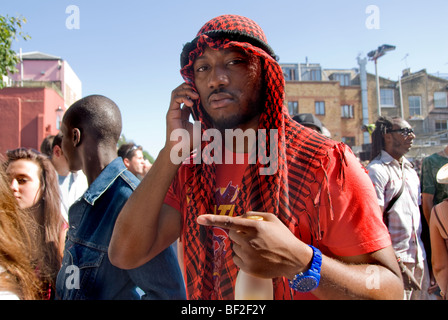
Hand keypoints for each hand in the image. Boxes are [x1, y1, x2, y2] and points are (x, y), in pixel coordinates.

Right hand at [165, 83, 199, 156]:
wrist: (180, 151)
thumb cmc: (190, 142)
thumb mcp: (202, 129)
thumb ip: (205, 121)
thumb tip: (216, 116)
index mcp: (183, 113)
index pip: (186, 96)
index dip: (193, 91)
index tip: (202, 92)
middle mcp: (177, 110)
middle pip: (180, 91)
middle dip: (188, 87)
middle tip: (198, 90)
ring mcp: (173, 111)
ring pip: (176, 92)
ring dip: (186, 90)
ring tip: (195, 95)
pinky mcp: (171, 114)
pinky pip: (175, 99)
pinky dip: (183, 97)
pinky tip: (191, 103)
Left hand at [197, 212, 312, 278]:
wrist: (294, 259)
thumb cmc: (283, 236)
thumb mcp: (272, 219)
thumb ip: (253, 215)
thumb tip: (239, 216)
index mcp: (255, 227)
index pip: (229, 222)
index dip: (213, 220)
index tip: (199, 218)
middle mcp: (249, 242)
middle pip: (231, 235)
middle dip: (237, 234)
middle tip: (251, 236)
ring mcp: (249, 256)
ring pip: (234, 248)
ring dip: (241, 246)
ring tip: (258, 248)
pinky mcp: (248, 268)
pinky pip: (236, 259)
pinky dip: (242, 257)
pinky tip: (255, 256)